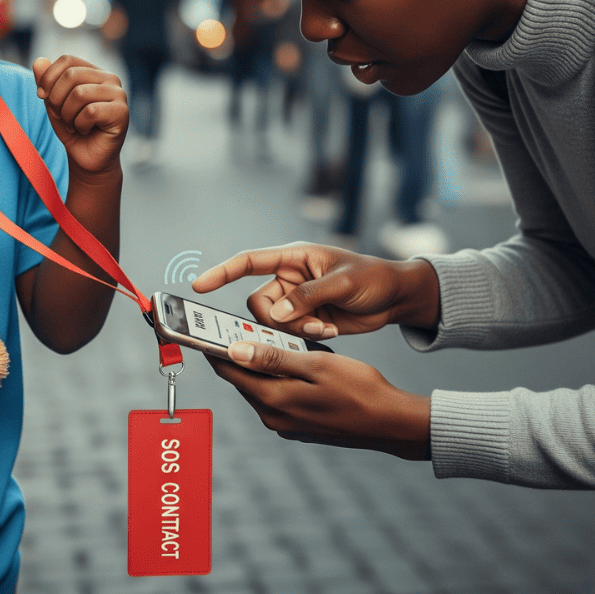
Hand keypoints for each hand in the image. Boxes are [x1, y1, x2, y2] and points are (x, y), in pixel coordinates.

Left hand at [33, 55, 128, 175]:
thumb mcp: (53, 103)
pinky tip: (86, 130)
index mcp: (94, 71)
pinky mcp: (122, 112)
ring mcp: (119, 94)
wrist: (86, 158)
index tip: (42, 96)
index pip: (68, 60)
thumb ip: (46, 81)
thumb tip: (38, 61)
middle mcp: (110, 78)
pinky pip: (90, 112)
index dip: (49, 77)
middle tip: (62, 116)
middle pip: (71, 75)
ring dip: (68, 115)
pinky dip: (80, 125)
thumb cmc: (72, 129)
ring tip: (74, 125)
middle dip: (57, 100)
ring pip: (80, 93)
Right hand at [192, 242, 439, 339]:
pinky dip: (307, 335)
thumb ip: (308, 296)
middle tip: (305, 325)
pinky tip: (332, 329)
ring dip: (295, 330)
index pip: (248, 262)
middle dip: (276, 320)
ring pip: (273, 323)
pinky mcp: (306, 319)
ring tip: (326, 326)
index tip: (199, 286)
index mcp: (293, 257)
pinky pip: (290, 334)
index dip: (221, 273)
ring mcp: (296, 301)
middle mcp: (289, 278)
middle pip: (258, 304)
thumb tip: (277, 315)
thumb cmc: (372, 277)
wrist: (395, 297)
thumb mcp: (342, 282)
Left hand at [208, 342, 430, 459]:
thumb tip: (235, 350)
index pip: (229, 371)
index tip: (204, 328)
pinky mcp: (298, 427)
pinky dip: (278, 378)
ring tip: (270, 338)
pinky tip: (292, 362)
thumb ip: (273, 357)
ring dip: (261, 364)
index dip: (215, 347)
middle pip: (243, 379)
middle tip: (241, 325)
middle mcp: (273, 417)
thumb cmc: (359, 389)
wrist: (391, 423)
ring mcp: (286, 425)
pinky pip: (277, 397)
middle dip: (240, 352)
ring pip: (260, 387)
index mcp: (273, 400)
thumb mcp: (316, 364)